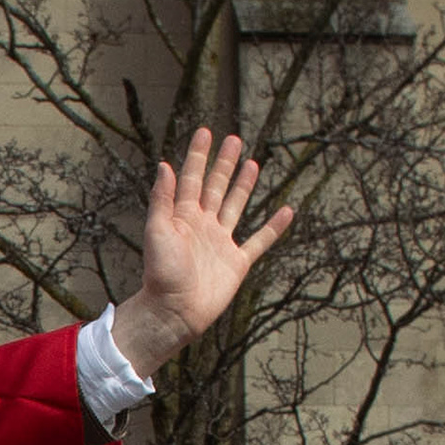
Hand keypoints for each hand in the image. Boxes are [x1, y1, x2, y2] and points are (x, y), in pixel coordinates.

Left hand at [106, 128, 294, 379]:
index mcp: (182, 216)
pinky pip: (259, 241)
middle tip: (234, 140)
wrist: (174, 312)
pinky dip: (274, 227)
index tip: (206, 132)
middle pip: (215, 187)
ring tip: (252, 164)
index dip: (198, 155)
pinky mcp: (236, 262)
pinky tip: (286, 211)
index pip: (192, 178)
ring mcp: (220, 242)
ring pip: (235, 206)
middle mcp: (202, 225)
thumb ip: (162, 199)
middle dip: (224, 164)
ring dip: (243, 186)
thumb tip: (165, 165)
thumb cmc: (161, 274)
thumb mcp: (157, 231)